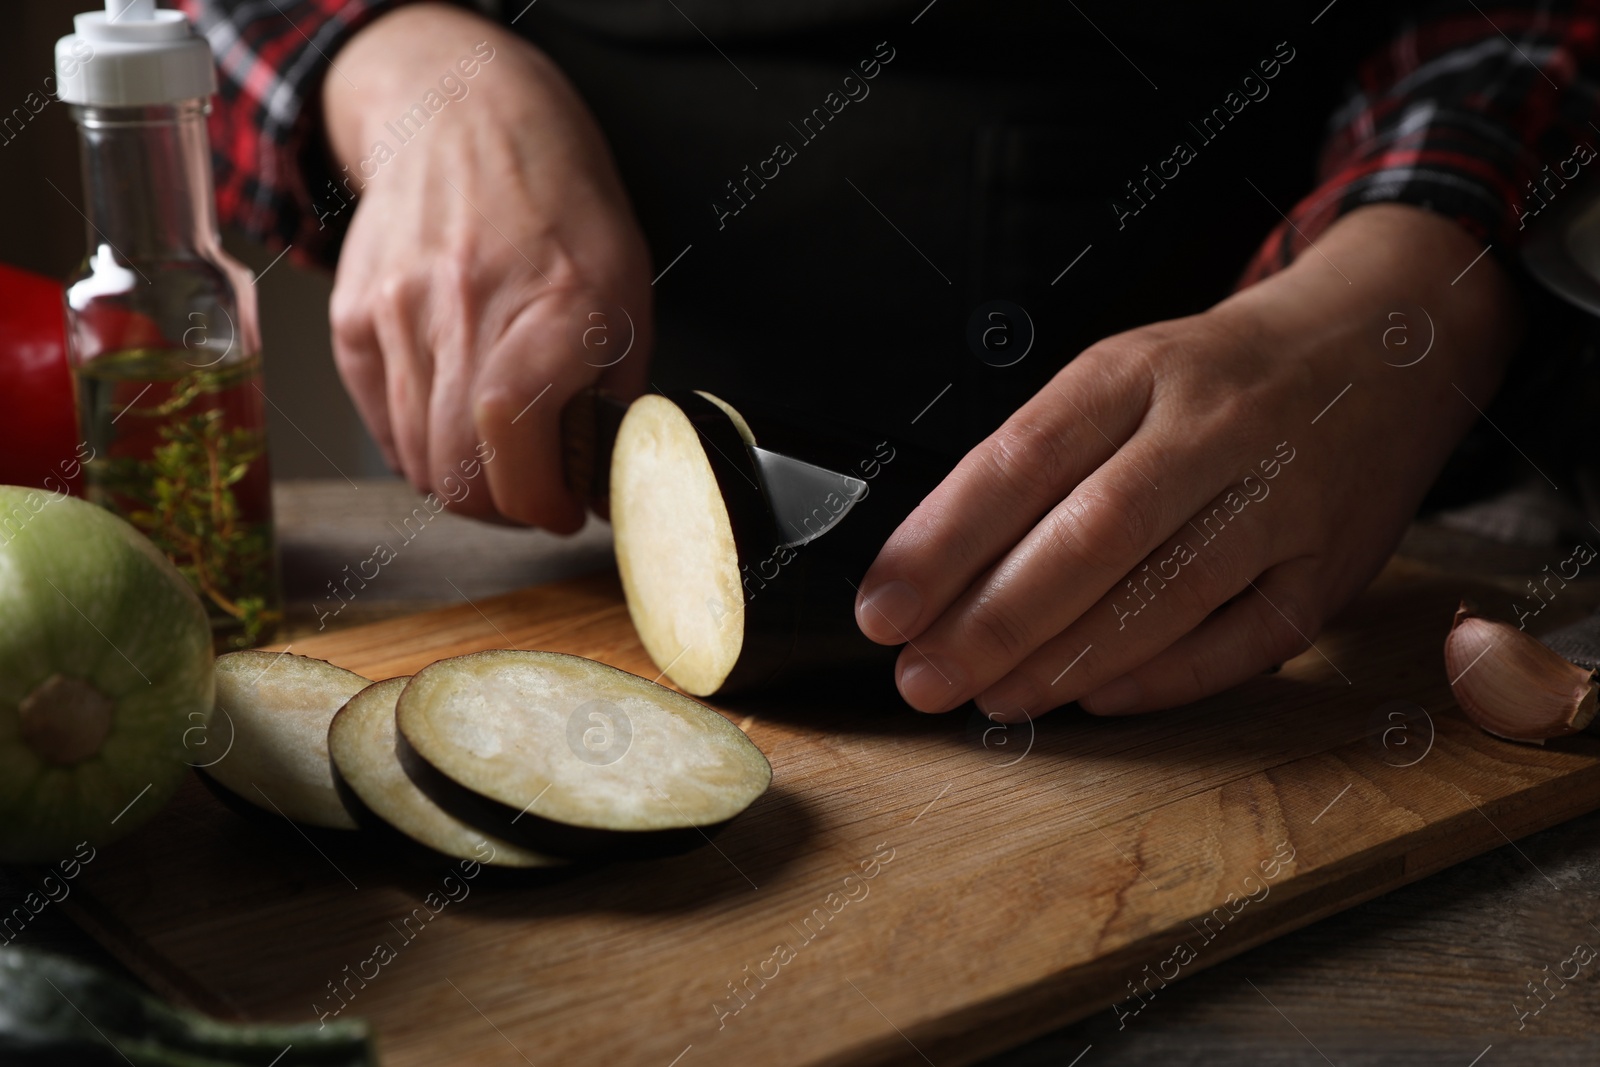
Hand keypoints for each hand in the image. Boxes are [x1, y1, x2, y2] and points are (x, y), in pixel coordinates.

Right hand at [321, 3, 651, 528]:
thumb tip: (603, 484)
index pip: (513, 434)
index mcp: (553, 305)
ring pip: (419, 459)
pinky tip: (453, 427)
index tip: (561, 510)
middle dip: (504, 507)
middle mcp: (467, 309)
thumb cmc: (560, 209)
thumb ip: (617, 394)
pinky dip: (419, 449)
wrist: (464, 121)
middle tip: (532, 495)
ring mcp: (398, 314)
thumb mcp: (627, 293)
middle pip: (459, 468)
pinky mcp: (354, 321)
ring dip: (463, 484)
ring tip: (498, 462)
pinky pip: (382, 426)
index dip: (537, 500)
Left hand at [855, 204, 1518, 718]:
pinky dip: (1162, 678)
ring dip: (1065, 660)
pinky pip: (1244, 640)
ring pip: (1166, 592)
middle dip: (994, 619)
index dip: (943, 543)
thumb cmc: (1221, 376)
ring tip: (989, 698)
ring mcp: (1286, 499)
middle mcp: (1215, 427)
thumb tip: (937, 567)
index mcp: (1140, 370)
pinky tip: (1092, 699)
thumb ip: (1043, 457)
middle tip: (922, 677)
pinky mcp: (1334, 568)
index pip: (1023, 459)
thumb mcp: (1125, 373)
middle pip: (1092, 534)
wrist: (1385, 343)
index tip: (884, 607)